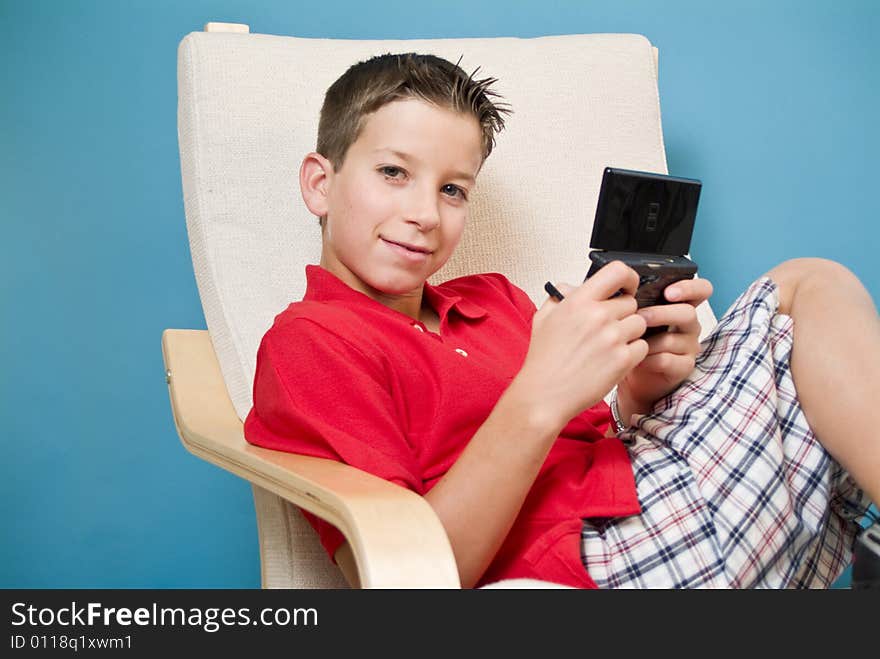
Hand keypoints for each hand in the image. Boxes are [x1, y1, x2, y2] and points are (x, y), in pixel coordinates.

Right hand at [513, 261, 648, 431]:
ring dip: (629, 334)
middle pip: (631, 303)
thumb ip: (560, 297)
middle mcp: (598, 316)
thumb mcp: (543, 319)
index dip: (628, 278)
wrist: (544, 395)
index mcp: (578, 301)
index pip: (617, 271)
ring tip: (609, 347)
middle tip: (608, 329)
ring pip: (639, 324)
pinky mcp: (623, 360)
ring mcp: (612, 338)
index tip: (626, 287)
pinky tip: (613, 360)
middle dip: (623, 314)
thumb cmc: (543, 360)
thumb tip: (573, 286)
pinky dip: (633, 353)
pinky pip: (642, 346)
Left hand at [617, 277, 713, 416]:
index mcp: (680, 305)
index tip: (669, 291)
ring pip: (675, 339)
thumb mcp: (632, 314)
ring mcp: (688, 346)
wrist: (628, 371)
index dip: (689, 288)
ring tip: (631, 341)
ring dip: (650, 340)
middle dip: (662, 314)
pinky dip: (649, 359)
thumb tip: (619, 285)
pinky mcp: (683, 366)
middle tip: (641, 316)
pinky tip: (637, 359)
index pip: (701, 289)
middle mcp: (688, 324)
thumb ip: (634, 299)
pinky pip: (668, 360)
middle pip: (688, 313)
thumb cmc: (630, 339)